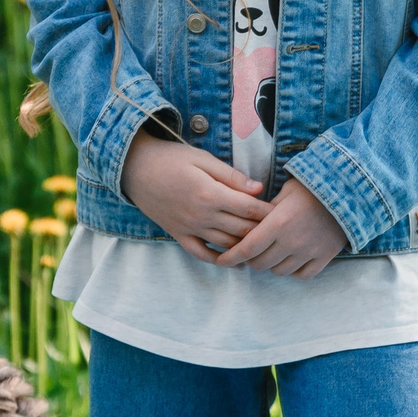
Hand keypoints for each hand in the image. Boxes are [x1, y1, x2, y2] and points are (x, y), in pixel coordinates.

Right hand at [122, 131, 268, 261]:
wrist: (134, 168)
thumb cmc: (171, 158)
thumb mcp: (203, 158)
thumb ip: (232, 176)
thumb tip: (259, 188)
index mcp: (210, 194)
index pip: (249, 208)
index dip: (269, 212)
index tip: (283, 211)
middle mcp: (201, 215)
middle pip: (242, 230)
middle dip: (263, 230)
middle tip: (279, 229)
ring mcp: (189, 228)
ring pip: (226, 244)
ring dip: (246, 245)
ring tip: (263, 242)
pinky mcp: (177, 234)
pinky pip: (201, 253)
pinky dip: (218, 258)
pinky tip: (233, 258)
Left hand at [213, 177, 348, 277]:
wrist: (351, 188)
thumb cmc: (313, 185)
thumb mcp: (285, 191)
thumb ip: (266, 211)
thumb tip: (249, 224)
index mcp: (278, 222)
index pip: (247, 248)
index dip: (230, 257)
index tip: (221, 260)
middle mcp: (292, 241)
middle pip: (260, 263)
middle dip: (250, 259)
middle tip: (250, 251)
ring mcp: (309, 251)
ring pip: (279, 271)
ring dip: (271, 265)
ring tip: (272, 254)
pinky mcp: (325, 256)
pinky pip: (303, 275)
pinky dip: (293, 271)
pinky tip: (291, 260)